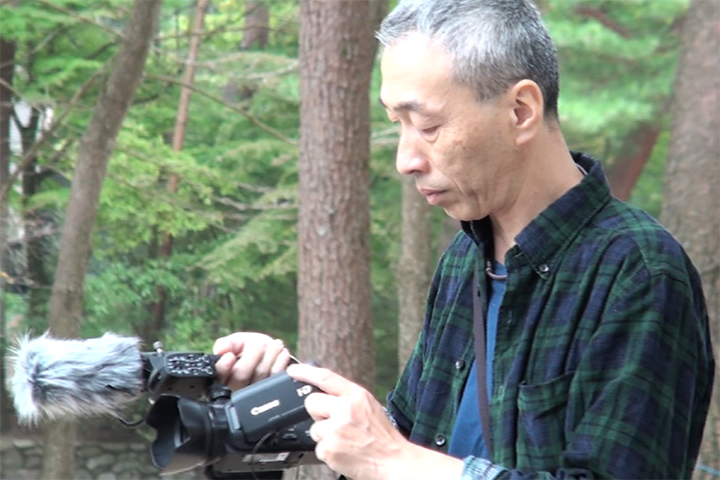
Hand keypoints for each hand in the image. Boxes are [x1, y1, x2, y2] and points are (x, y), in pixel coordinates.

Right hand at [213, 332, 290, 390]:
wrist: (270, 352)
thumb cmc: (250, 347)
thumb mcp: (237, 342)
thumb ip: (228, 343)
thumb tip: (220, 349)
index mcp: (222, 375)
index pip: (218, 374)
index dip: (223, 367)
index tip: (229, 356)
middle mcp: (235, 387)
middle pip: (240, 376)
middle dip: (250, 357)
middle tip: (258, 344)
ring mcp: (253, 392)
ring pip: (259, 376)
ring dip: (268, 357)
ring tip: (275, 344)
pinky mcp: (270, 391)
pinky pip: (275, 379)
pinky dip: (280, 363)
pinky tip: (282, 353)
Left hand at [287, 364, 462, 479]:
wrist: (393, 461)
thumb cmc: (382, 436)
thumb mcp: (368, 406)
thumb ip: (347, 397)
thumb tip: (323, 392)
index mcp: (356, 396)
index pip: (325, 377)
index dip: (305, 372)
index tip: (292, 371)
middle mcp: (345, 409)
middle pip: (311, 402)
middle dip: (318, 412)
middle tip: (334, 422)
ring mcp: (336, 429)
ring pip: (314, 428)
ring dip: (325, 435)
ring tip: (344, 440)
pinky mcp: (329, 448)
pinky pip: (318, 447)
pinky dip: (328, 452)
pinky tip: (343, 451)